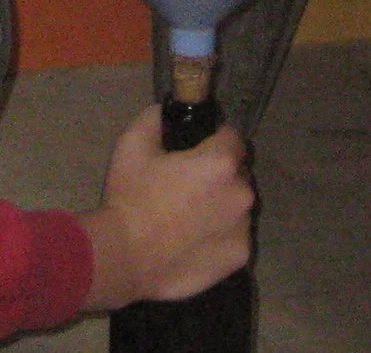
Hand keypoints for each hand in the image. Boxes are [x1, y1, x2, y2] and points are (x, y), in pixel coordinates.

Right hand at [76, 106, 254, 309]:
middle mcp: (242, 193)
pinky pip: (236, 237)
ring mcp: (244, 228)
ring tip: (190, 220)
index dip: (215, 141)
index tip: (196, 151)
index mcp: (221, 162)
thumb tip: (164, 112)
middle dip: (220, 176)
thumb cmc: (131, 199)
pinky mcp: (241, 257)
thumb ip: (154, 119)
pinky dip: (221, 237)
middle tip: (187, 187)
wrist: (126, 258)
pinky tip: (195, 243)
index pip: (233, 138)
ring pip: (238, 208)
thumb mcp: (132, 146)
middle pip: (238, 174)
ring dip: (222, 207)